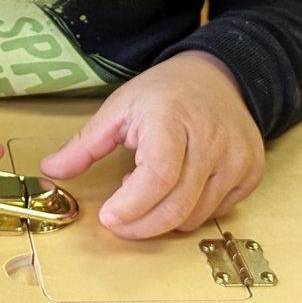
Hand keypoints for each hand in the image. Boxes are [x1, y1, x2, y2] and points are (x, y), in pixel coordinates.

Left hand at [40, 51, 263, 238]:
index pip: (158, 176)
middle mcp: (212, 140)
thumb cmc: (166, 92)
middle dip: (141, 225)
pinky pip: (217, 212)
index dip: (132, 206)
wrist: (221, 76)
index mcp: (173, 119)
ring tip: (148, 191)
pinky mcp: (251, 172)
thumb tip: (50, 170)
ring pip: (196, 216)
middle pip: (177, 206)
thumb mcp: (120, 107)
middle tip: (118, 221)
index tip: (108, 217)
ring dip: (164, 218)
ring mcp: (238, 158)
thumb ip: (85, 143)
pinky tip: (176, 188)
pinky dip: (190, 212)